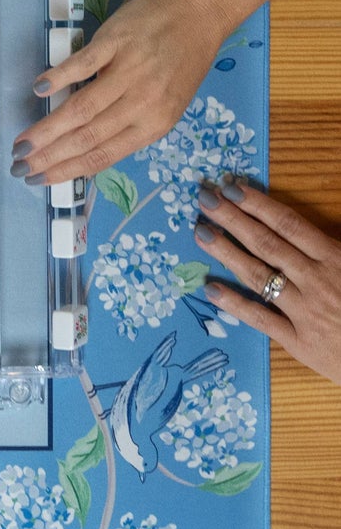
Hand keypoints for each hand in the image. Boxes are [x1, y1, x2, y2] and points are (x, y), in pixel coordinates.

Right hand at [12, 0, 225, 184]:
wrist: (195, 16)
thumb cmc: (178, 64)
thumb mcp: (163, 105)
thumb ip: (127, 124)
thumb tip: (82, 146)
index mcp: (154, 124)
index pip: (103, 156)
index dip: (67, 170)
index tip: (38, 180)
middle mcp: (143, 103)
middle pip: (88, 137)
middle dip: (49, 156)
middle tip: (19, 167)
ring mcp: (129, 71)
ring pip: (83, 108)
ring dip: (47, 128)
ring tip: (21, 143)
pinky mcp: (117, 42)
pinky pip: (84, 65)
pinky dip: (59, 78)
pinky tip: (39, 90)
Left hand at [197, 182, 340, 385]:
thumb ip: (330, 244)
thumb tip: (299, 223)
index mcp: (335, 259)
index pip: (288, 225)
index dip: (257, 204)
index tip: (230, 187)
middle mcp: (317, 281)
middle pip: (267, 244)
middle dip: (232, 219)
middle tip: (204, 198)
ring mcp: (305, 312)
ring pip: (258, 276)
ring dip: (226, 252)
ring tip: (200, 232)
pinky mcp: (299, 341)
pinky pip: (261, 318)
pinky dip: (234, 303)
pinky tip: (210, 287)